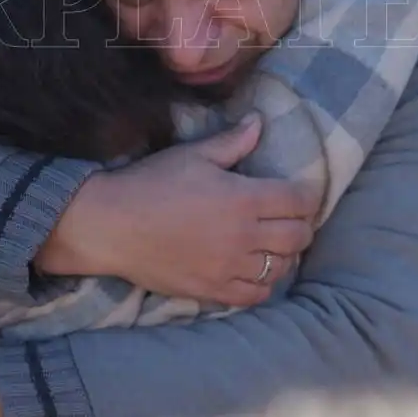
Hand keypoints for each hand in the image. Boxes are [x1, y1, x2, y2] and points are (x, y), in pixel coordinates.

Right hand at [39, 113, 320, 307]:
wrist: (110, 225)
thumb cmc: (150, 184)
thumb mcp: (193, 155)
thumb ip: (232, 142)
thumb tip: (258, 122)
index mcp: (243, 197)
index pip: (299, 201)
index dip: (307, 196)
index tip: (299, 194)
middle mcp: (244, 236)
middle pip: (298, 237)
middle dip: (301, 226)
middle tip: (289, 219)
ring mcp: (229, 267)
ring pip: (281, 268)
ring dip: (283, 255)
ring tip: (272, 245)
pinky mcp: (213, 290)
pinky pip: (256, 295)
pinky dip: (263, 284)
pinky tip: (254, 270)